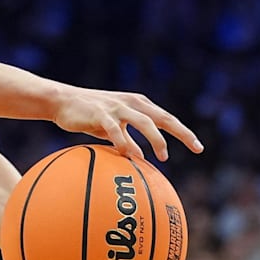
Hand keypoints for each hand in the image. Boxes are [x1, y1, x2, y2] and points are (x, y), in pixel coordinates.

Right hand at [52, 89, 202, 161]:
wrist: (61, 101)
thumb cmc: (88, 115)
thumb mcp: (112, 125)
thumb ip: (128, 138)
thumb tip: (140, 158)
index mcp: (137, 104)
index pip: (166, 118)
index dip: (183, 132)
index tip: (198, 147)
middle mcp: (131, 103)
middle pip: (163, 118)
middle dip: (182, 133)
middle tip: (196, 148)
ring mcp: (116, 108)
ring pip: (145, 122)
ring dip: (157, 139)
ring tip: (163, 157)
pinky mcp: (100, 114)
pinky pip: (116, 130)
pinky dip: (124, 143)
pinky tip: (128, 155)